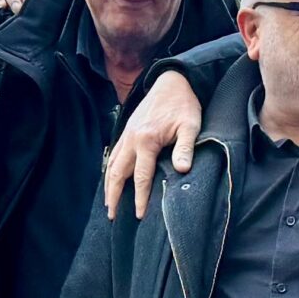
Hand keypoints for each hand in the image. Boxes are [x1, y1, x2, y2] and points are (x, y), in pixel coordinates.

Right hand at [103, 72, 203, 219]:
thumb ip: (185, 148)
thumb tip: (182, 170)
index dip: (140, 198)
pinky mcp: (126, 131)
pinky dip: (110, 170)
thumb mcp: (190, 125)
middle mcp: (131, 139)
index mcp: (146, 140)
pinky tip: (110, 180)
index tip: (139, 216)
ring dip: (108, 186)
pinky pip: (114, 154)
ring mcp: (126, 135)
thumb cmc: (183, 104)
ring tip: (108, 204)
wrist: (171, 81)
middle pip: (118, 174)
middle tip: (112, 216)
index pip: (141, 177)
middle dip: (114, 196)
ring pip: (112, 165)